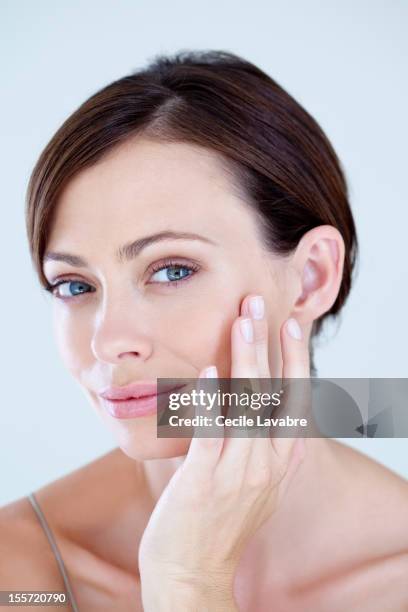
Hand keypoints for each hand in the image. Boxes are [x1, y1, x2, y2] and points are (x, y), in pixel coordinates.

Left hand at [138, 294, 308, 610]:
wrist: (194, 573)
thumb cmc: (218, 522)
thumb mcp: (254, 483)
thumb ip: (262, 446)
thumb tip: (261, 409)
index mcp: (280, 460)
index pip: (296, 398)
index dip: (295, 360)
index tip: (292, 324)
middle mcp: (267, 463)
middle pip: (274, 392)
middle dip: (269, 344)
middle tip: (259, 303)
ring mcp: (239, 472)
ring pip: (249, 405)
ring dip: (247, 358)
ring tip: (243, 319)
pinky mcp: (206, 481)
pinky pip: (213, 434)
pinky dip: (213, 401)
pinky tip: (210, 372)